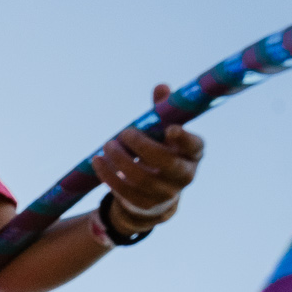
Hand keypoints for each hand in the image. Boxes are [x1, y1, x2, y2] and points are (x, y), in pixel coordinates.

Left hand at [90, 84, 204, 229]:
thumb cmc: (160, 150)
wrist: (156, 190)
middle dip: (142, 146)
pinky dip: (108, 175)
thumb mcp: (163, 131)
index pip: (194, 146)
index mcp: (193, 153)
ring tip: (107, 145)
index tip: (170, 129)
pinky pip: (125, 192)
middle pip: (166, 163)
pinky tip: (97, 161)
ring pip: (142, 179)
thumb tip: (160, 87)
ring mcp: (166, 193)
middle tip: (124, 133)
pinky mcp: (145, 204)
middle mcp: (185, 174)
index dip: (184, 139)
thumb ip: (162, 111)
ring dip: (120, 160)